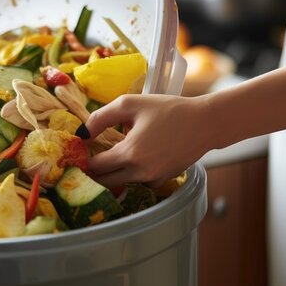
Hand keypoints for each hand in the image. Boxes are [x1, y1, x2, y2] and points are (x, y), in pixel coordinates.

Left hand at [84, 94, 213, 187]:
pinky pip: (140, 181)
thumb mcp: (131, 104)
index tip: (81, 152)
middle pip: (106, 181)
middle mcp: (140, 172)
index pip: (95, 166)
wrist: (204, 123)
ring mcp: (153, 179)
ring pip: (122, 182)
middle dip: (96, 171)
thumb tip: (83, 133)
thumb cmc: (168, 109)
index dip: (85, 159)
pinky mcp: (163, 180)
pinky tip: (138, 157)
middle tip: (91, 158)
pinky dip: (134, 173)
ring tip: (114, 153)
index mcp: (129, 154)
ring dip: (115, 171)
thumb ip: (101, 117)